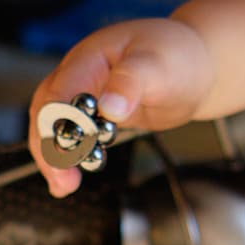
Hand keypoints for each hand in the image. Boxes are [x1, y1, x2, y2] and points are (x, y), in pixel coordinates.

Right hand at [27, 18, 214, 195]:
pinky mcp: (97, 118)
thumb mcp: (158, 66)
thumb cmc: (178, 58)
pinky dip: (70, 158)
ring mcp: (87, 97)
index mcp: (91, 58)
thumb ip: (132, 83)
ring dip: (56, 156)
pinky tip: (69, 182)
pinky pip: (75, 138)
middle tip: (62, 175)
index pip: (61, 88)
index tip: (64, 145)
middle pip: (48, 110)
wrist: (197, 67)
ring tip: (65, 186)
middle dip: (49, 144)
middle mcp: (82, 76)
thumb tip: (109, 108)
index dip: (58, 118)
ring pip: (56, 127)